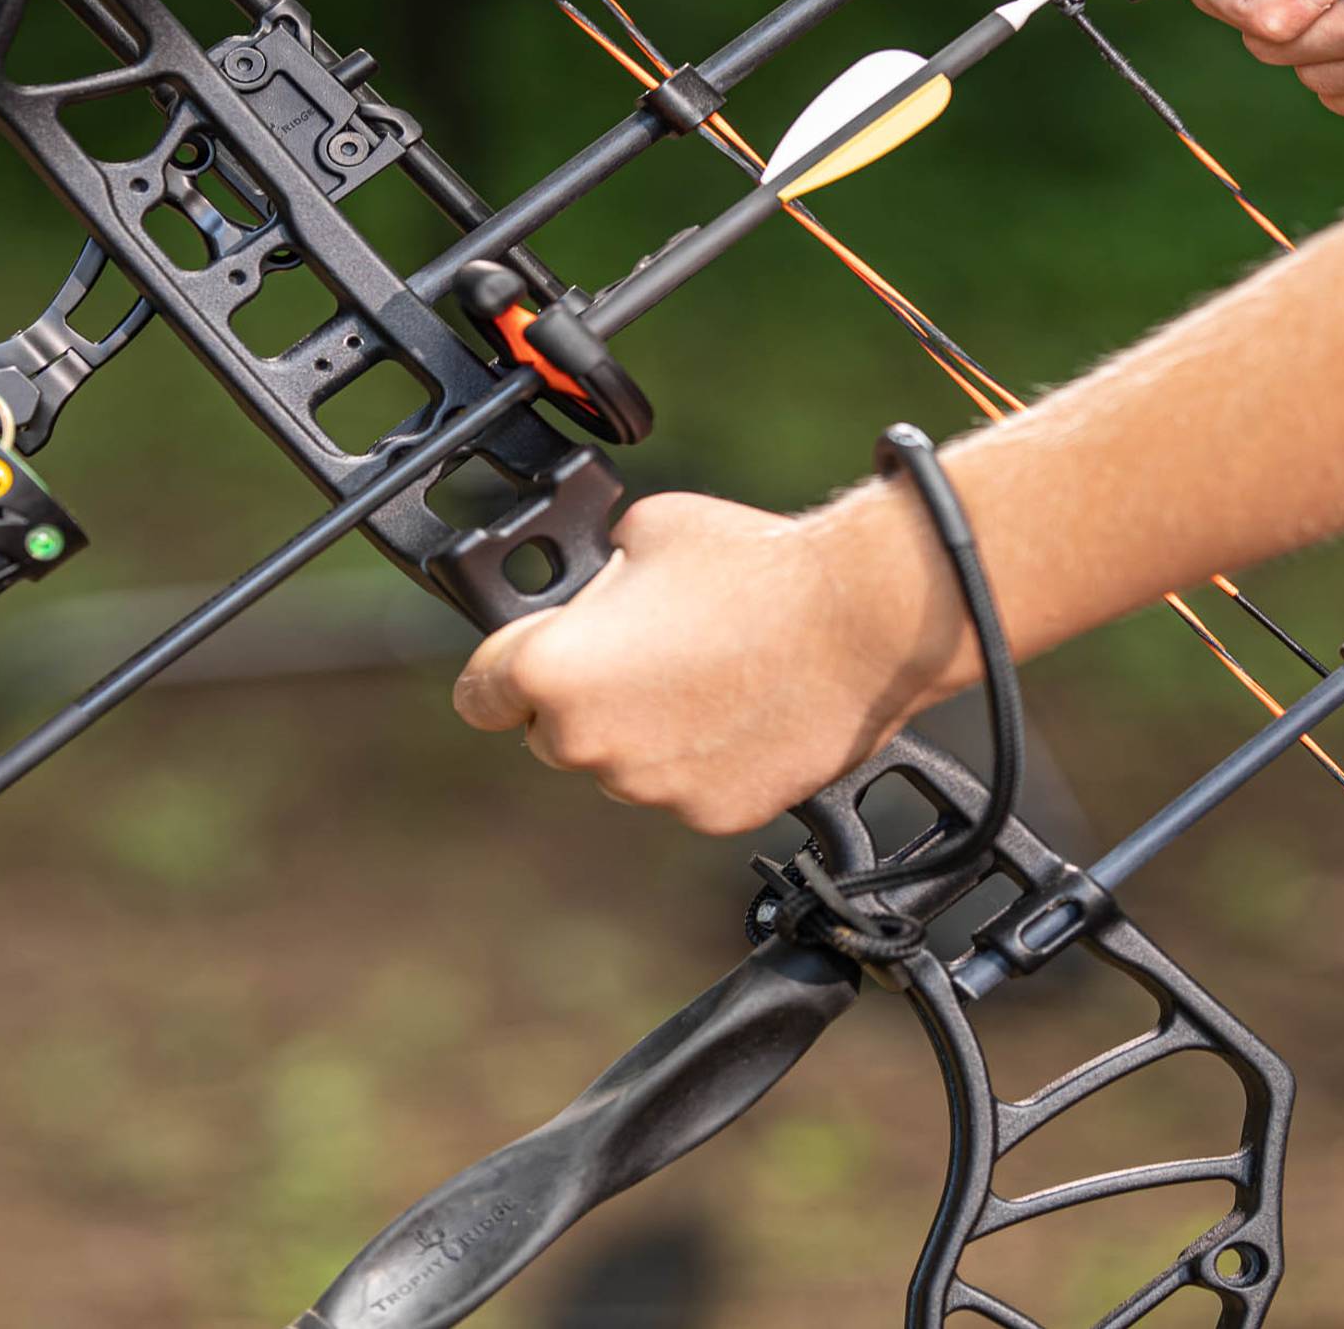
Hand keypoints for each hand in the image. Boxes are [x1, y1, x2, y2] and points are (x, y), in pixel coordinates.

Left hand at [452, 489, 967, 834]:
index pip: (481, 694)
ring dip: (647, 731)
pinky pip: (685, 787)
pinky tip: (742, 708)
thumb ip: (596, 577)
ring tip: (710, 673)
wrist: (862, 619)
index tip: (523, 667)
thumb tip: (592, 594)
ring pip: (624, 764)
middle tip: (646, 653)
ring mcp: (651, 786)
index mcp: (555, 671)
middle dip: (586, 699)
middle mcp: (589, 742)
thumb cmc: (755, 565)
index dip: (503, 673)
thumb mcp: (643, 530)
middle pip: (553, 734)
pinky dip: (703, 759)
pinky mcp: (710, 813)